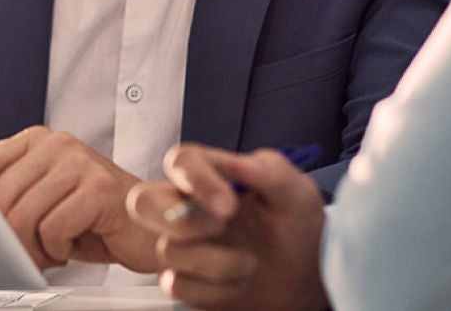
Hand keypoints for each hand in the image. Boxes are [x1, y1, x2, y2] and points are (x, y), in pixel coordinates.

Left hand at [0, 126, 153, 271]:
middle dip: (4, 238)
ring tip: (51, 251)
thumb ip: (6, 193)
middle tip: (24, 253)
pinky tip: (72, 247)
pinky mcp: (99, 188)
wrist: (151, 226)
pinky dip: (57, 250)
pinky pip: (53, 229)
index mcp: (36, 140)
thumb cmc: (93, 218)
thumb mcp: (43, 199)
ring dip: (32, 248)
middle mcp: (57, 144)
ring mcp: (80, 162)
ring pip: (22, 216)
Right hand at [127, 144, 327, 310]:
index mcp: (213, 176)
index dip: (196, 180)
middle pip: (142, 202)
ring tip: (250, 263)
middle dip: (180, 221)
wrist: (308, 279)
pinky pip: (176, 285)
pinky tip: (238, 284)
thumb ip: (271, 171)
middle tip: (222, 228)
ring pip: (167, 250)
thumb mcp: (297, 193)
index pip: (181, 161)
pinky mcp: (185, 280)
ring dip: (218, 263)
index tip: (229, 204)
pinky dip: (214, 290)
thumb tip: (242, 163)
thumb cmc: (299, 228)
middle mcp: (189, 207)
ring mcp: (184, 245)